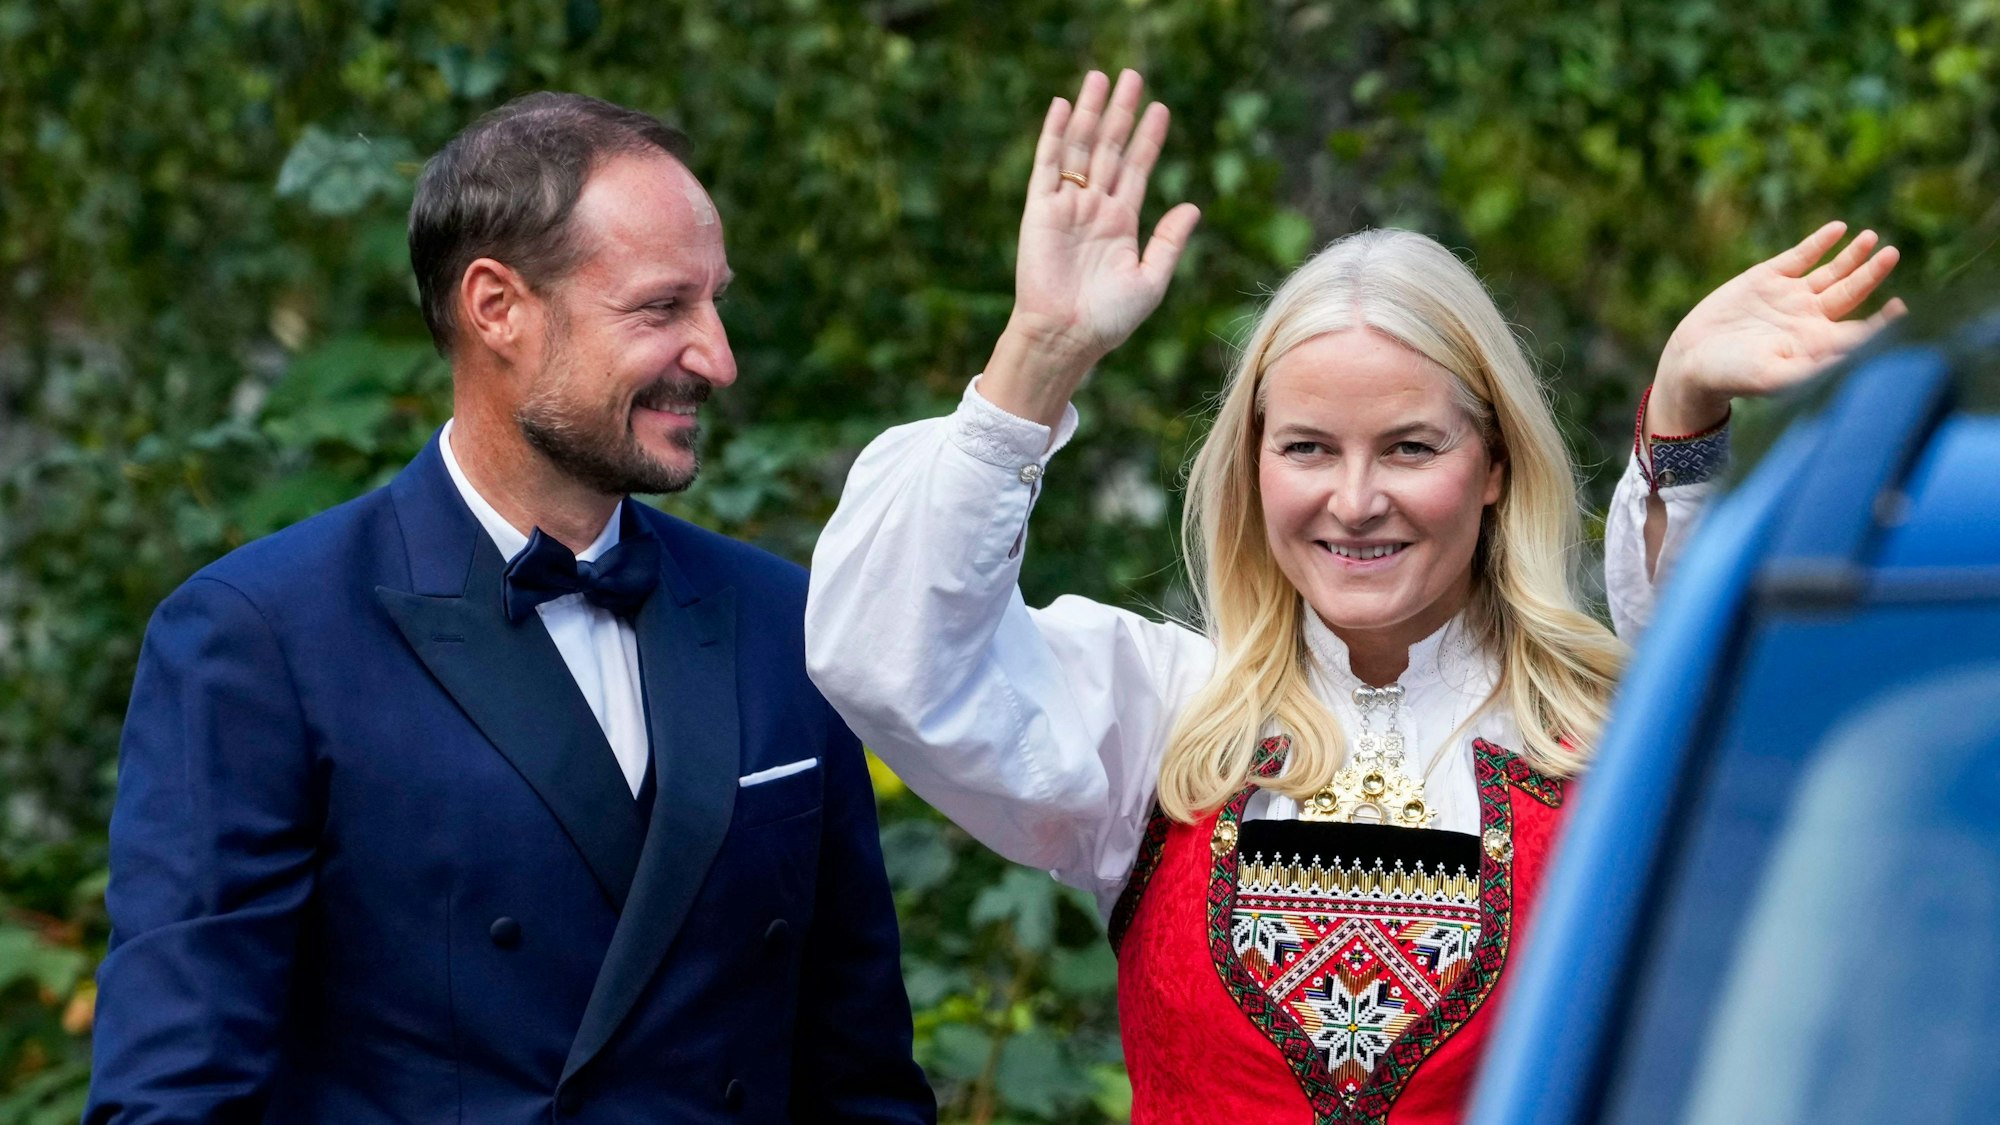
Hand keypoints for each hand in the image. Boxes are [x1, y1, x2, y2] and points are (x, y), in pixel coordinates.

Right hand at [982, 70, 1201, 427]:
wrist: (1067, 336)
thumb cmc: (1109, 319)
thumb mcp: (1151, 280)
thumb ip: (1169, 241)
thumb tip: (1193, 206)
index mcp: (1122, 222)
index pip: (1137, 168)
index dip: (1148, 138)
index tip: (1159, 109)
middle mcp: (1095, 207)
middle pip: (1109, 147)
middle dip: (1120, 112)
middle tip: (1132, 76)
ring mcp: (1067, 206)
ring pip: (1080, 147)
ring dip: (1089, 112)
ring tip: (1099, 77)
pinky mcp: (1041, 210)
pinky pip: (1047, 165)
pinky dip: (1054, 134)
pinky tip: (1062, 106)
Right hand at [1650, 221, 1906, 434]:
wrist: (1692, 361)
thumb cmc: (1734, 377)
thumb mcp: (1776, 377)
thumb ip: (1815, 367)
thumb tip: (1854, 356)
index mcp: (1819, 343)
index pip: (1862, 329)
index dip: (1884, 320)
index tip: (1900, 307)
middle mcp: (1810, 317)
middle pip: (1852, 291)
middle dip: (1872, 272)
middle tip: (1892, 253)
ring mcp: (1789, 296)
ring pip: (1831, 271)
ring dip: (1852, 255)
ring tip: (1871, 238)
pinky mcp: (1766, 278)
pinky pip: (1799, 256)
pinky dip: (1819, 242)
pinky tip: (1838, 228)